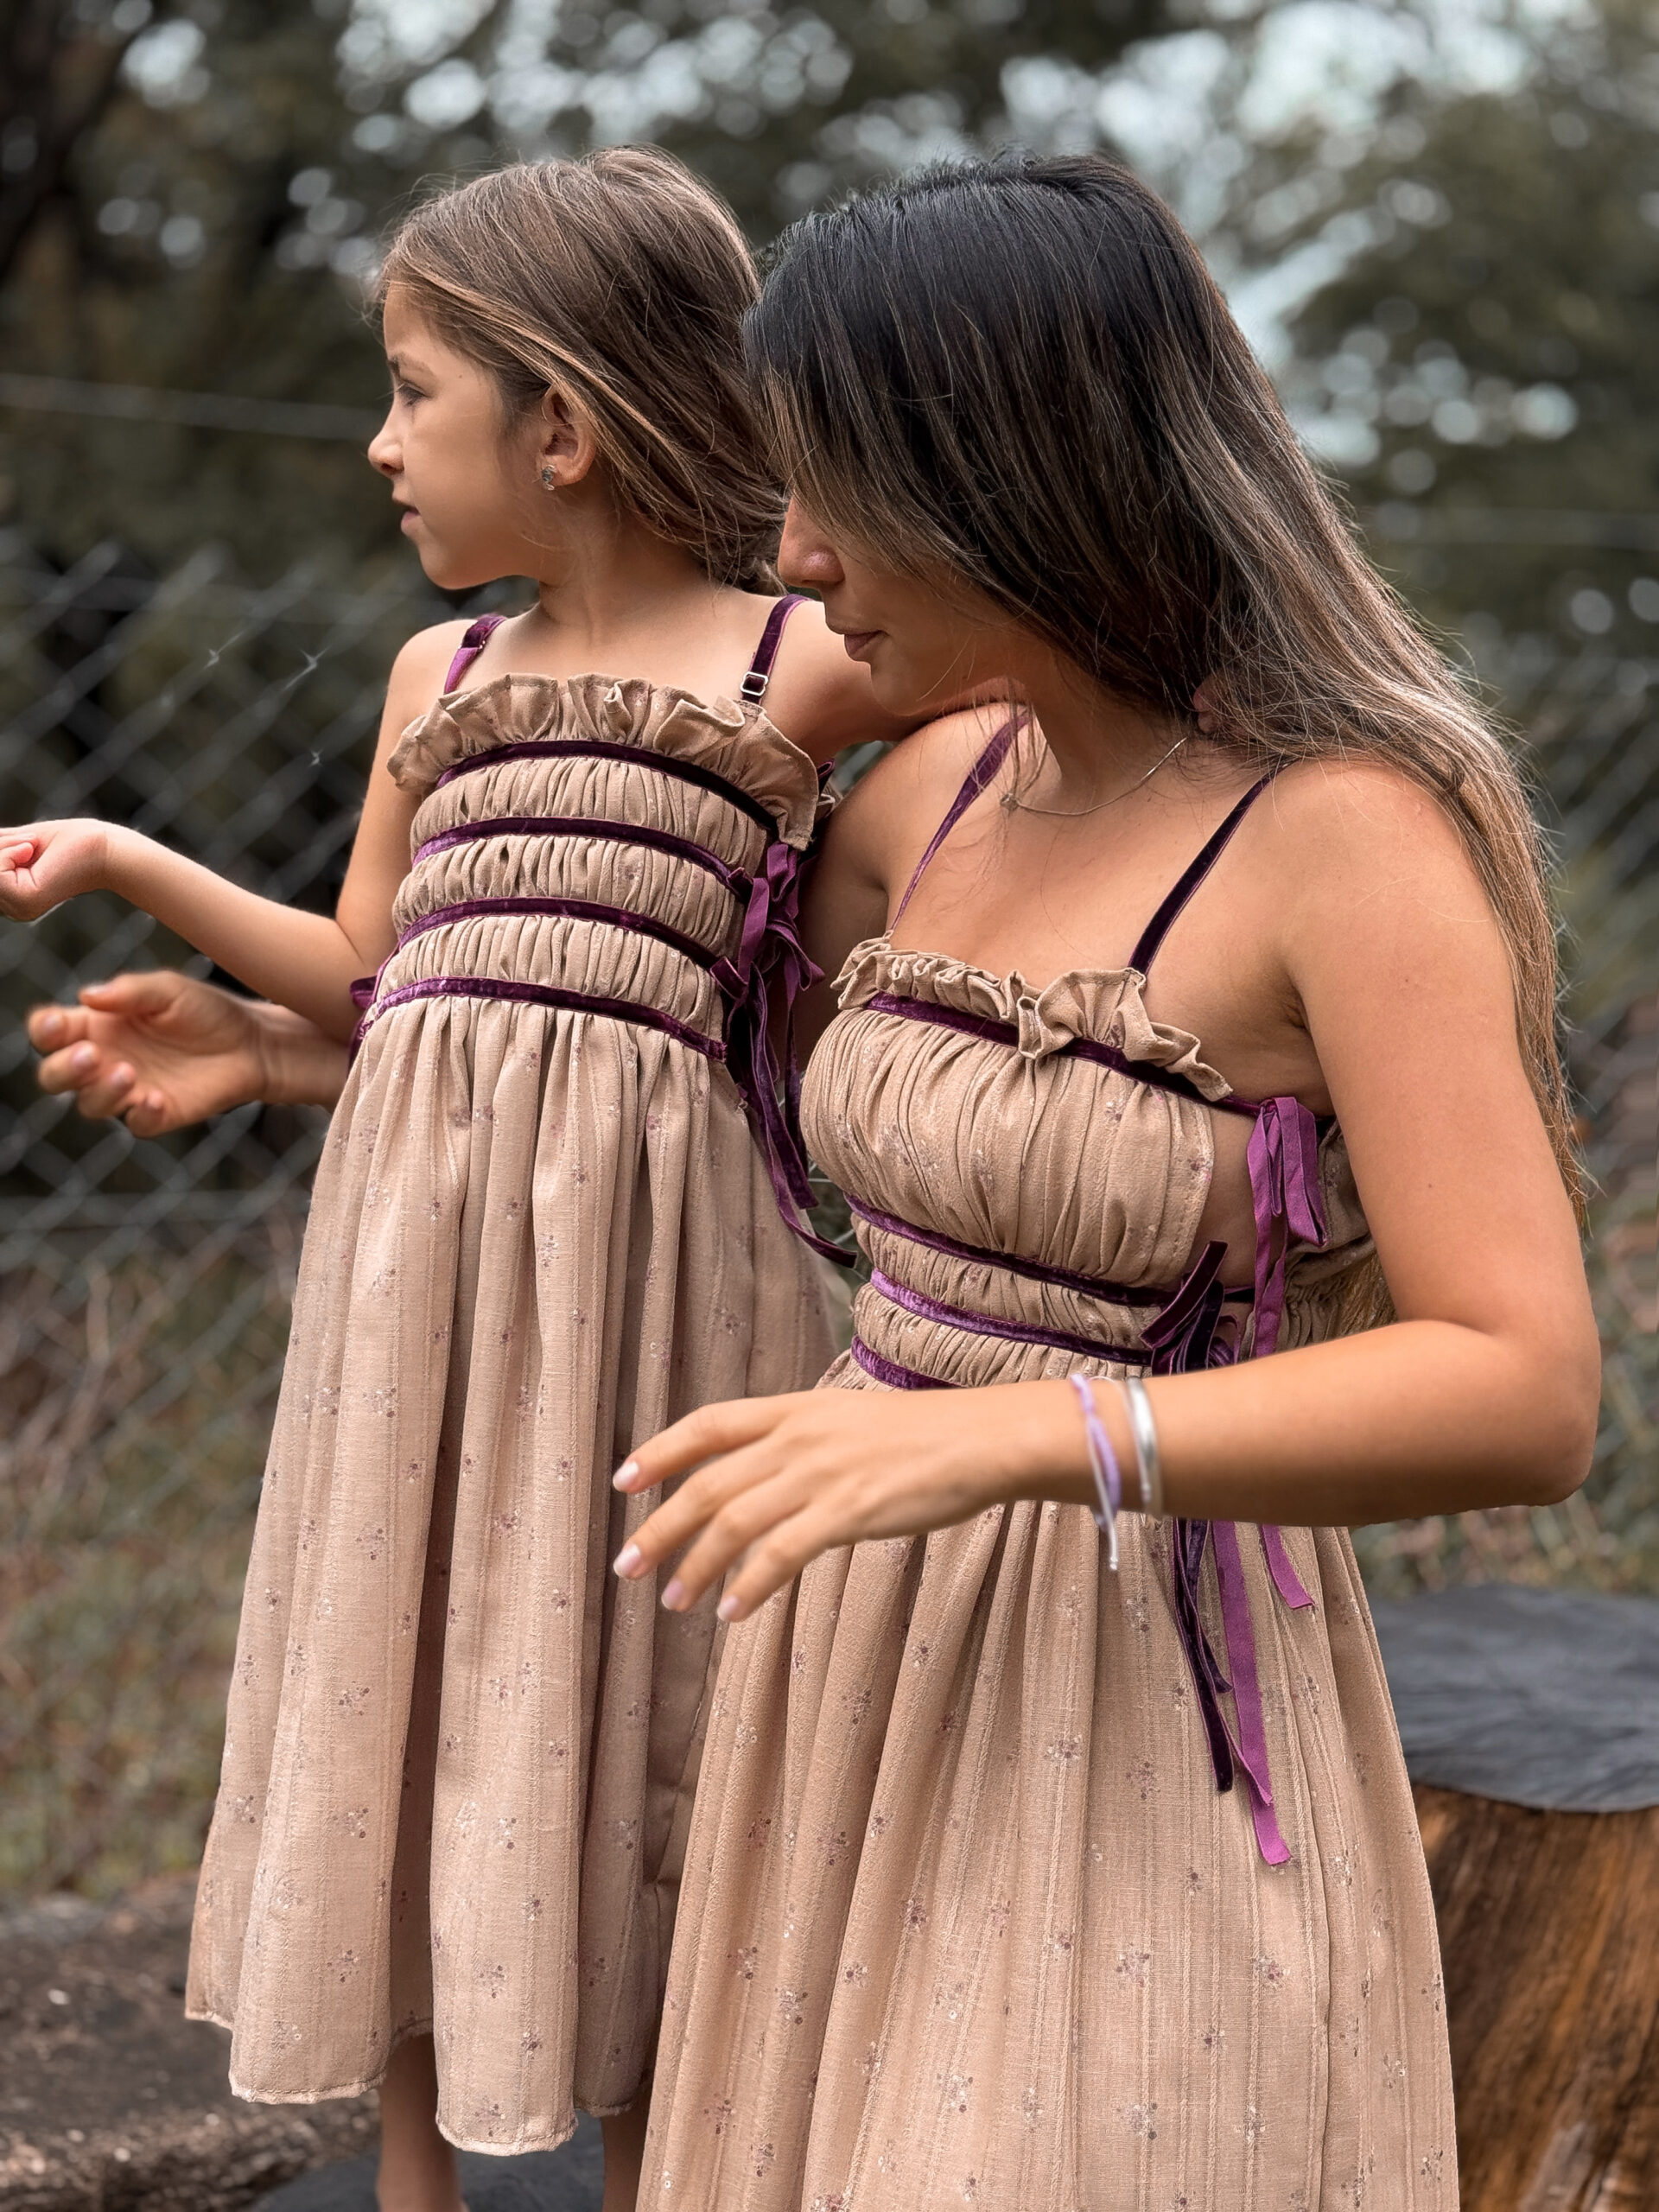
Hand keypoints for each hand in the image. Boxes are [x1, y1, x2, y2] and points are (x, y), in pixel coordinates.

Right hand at [0, 819, 117, 920]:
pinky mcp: (26, 901)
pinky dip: (9, 852)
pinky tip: (32, 852)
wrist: (105, 848)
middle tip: (29, 844)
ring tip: (32, 848)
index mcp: (10, 898)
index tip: (24, 848)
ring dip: (4, 846)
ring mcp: (18, 908)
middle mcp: (12, 908)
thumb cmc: (68, 843)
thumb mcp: (15, 844)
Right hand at [27, 971, 332, 1135]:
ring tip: (129, 1073)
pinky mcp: (158, 1114)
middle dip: (65, 1069)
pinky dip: (141, 1115)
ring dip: (100, 1092)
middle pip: (56, 1076)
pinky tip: (157, 1099)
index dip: (44, 1030)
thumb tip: (87, 996)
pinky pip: (135, 1124)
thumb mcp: (169, 990)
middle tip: (92, 1055)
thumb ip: (130, 991)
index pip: (51, 1032)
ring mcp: (129, 1091)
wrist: (253, 1042)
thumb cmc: (206, 1010)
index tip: (58, 1024)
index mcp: (98, 1025)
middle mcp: (105, 1060)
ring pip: (89, 1105)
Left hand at [611, 1382, 1087, 1622]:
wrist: (983, 1438)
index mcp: (795, 1408)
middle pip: (707, 1483)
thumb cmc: (925, 1435)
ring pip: (733, 1524)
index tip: (624, 1481)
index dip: (660, 1452)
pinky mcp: (847, 1511)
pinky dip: (748, 1586)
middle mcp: (797, 1437)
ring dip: (694, 1566)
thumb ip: (805, 1441)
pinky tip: (732, 1611)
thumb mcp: (850, 1419)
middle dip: (659, 1527)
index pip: (708, 1424)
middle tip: (626, 1566)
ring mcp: (820, 1474)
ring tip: (672, 1602)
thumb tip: (768, 1474)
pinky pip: (780, 1554)